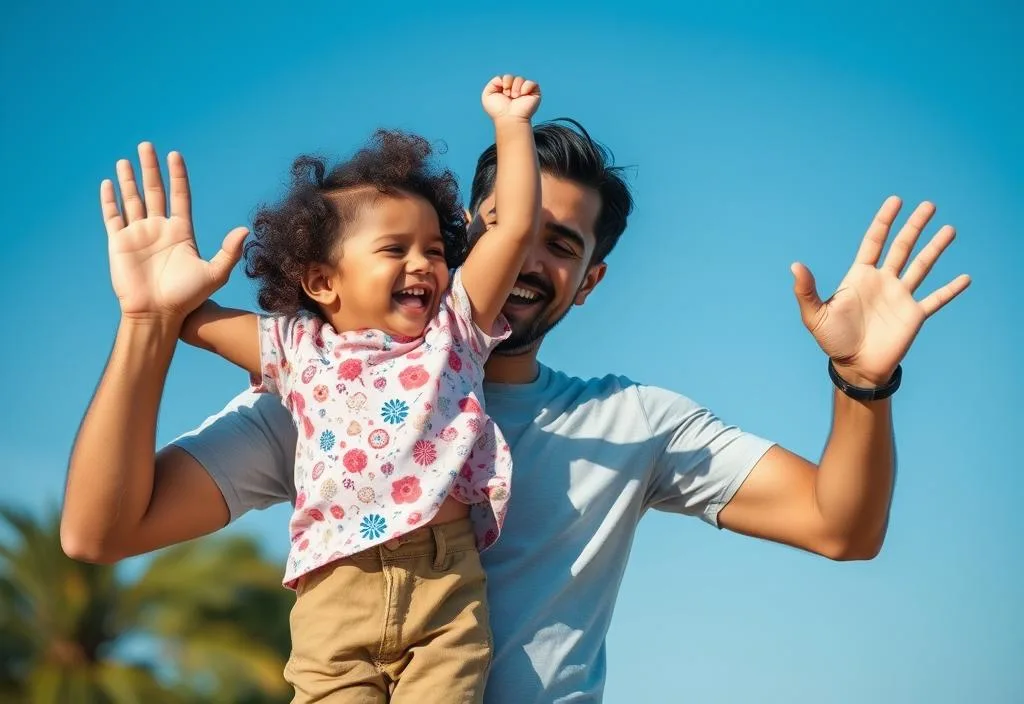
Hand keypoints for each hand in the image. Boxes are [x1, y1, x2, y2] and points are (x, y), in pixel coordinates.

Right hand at [102, 143, 247, 320]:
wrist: (158, 314)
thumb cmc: (187, 298)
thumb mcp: (214, 274)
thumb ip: (229, 251)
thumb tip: (244, 230)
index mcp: (181, 232)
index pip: (179, 196)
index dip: (177, 176)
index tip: (175, 155)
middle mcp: (159, 229)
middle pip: (154, 191)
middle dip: (150, 168)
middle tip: (146, 145)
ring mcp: (138, 235)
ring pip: (132, 200)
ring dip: (129, 179)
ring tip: (126, 159)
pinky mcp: (119, 243)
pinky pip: (113, 216)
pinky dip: (110, 200)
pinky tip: (109, 183)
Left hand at [481, 75, 540, 120]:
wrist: (509, 118)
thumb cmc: (498, 110)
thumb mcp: (487, 95)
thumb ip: (493, 82)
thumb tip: (504, 79)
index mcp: (505, 90)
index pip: (505, 77)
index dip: (503, 81)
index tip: (503, 93)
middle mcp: (514, 90)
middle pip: (511, 77)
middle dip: (508, 83)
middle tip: (508, 95)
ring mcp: (524, 92)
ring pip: (520, 79)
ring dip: (516, 87)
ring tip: (515, 97)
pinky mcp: (534, 94)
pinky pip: (531, 83)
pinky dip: (526, 87)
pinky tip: (522, 95)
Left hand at [791, 196, 970, 386]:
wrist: (854, 366)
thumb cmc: (832, 340)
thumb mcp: (814, 315)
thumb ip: (806, 290)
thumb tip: (795, 265)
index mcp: (860, 276)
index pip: (874, 241)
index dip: (884, 221)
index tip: (896, 201)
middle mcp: (883, 282)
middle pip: (902, 247)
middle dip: (915, 226)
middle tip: (929, 205)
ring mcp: (900, 297)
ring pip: (922, 266)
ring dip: (936, 248)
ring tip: (949, 229)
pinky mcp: (914, 315)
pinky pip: (936, 299)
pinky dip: (950, 290)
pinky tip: (965, 278)